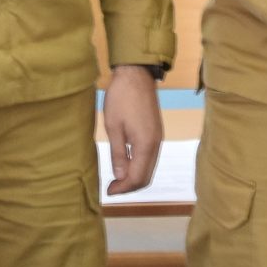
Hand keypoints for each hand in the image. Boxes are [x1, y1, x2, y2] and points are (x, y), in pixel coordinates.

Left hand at [102, 65, 162, 194]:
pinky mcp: (155, 132)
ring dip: (134, 176)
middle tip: (111, 188)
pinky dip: (139, 165)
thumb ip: (118, 154)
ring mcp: (157, 138)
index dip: (123, 188)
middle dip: (130, 186)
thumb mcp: (113, 127)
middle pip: (146, 176)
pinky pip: (150, 157)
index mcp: (145, 144)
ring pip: (149, 167)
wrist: (136, 74)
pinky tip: (125, 163)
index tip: (109, 192)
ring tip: (116, 178)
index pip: (137, 177)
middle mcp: (156, 144)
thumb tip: (120, 177)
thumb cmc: (121, 98)